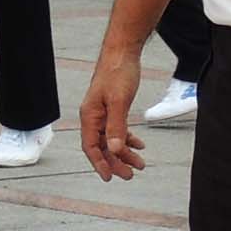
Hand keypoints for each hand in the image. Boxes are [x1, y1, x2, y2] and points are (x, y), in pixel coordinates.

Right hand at [79, 43, 145, 181]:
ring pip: (111, 140)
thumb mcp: (119, 101)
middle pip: (102, 147)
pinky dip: (128, 139)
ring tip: (139, 164)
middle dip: (116, 162)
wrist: (123, 52)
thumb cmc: (118, 72)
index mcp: (90, 116)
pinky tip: (139, 146)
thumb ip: (116, 126)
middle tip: (130, 175)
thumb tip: (114, 149)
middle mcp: (94, 117)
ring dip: (124, 153)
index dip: (100, 164)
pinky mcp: (113, 108)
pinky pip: (118, 130)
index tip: (110, 178)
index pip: (90, 147)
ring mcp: (103, 113)